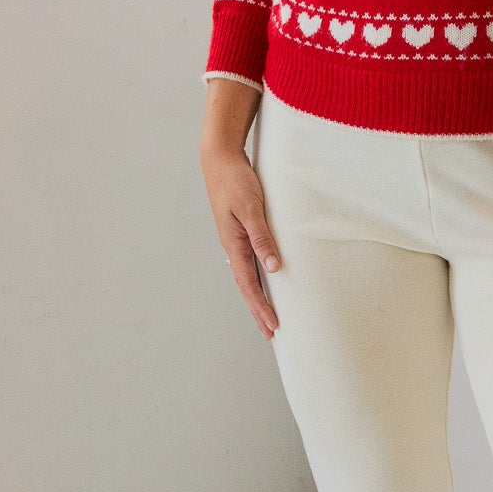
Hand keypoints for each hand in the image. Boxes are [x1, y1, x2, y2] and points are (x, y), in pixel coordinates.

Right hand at [201, 140, 282, 339]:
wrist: (220, 159)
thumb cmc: (235, 180)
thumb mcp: (252, 207)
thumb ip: (262, 236)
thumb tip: (273, 267)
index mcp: (233, 243)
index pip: (248, 284)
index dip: (261, 306)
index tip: (272, 326)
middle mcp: (233, 245)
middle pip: (246, 285)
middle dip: (259, 309)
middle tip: (271, 332)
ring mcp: (235, 238)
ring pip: (247, 274)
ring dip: (258, 296)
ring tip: (268, 314)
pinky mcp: (240, 230)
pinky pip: (249, 260)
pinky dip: (257, 276)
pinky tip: (265, 279)